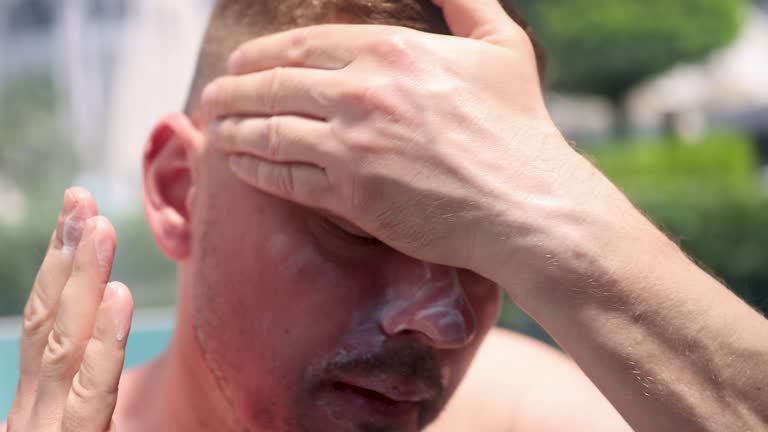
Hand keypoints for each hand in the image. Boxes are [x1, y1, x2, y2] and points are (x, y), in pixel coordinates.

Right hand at [6, 188, 133, 431]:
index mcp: (38, 404)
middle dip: (67, 256)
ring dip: (82, 281)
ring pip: (67, 346)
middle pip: (51, 321)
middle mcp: (38, 409)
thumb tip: (71, 364)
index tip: (77, 216)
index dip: (58, 267)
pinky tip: (118, 297)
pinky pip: (92, 399)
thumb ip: (78, 406)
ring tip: (100, 227)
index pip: (45, 323)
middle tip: (82, 199)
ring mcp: (48, 430)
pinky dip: (104, 346)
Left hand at [203, 0, 627, 287]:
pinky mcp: (351, 196)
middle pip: (274, 85)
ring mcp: (353, 145)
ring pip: (269, 131)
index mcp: (391, 50)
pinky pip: (286, 177)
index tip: (241, 63)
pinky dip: (255, 169)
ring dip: (233, 128)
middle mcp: (362, 91)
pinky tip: (239, 165)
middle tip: (213, 97)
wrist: (527, 205)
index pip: (302, 44)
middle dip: (234, 90)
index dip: (261, 54)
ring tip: (214, 130)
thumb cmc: (520, 127)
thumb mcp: (501, 45)